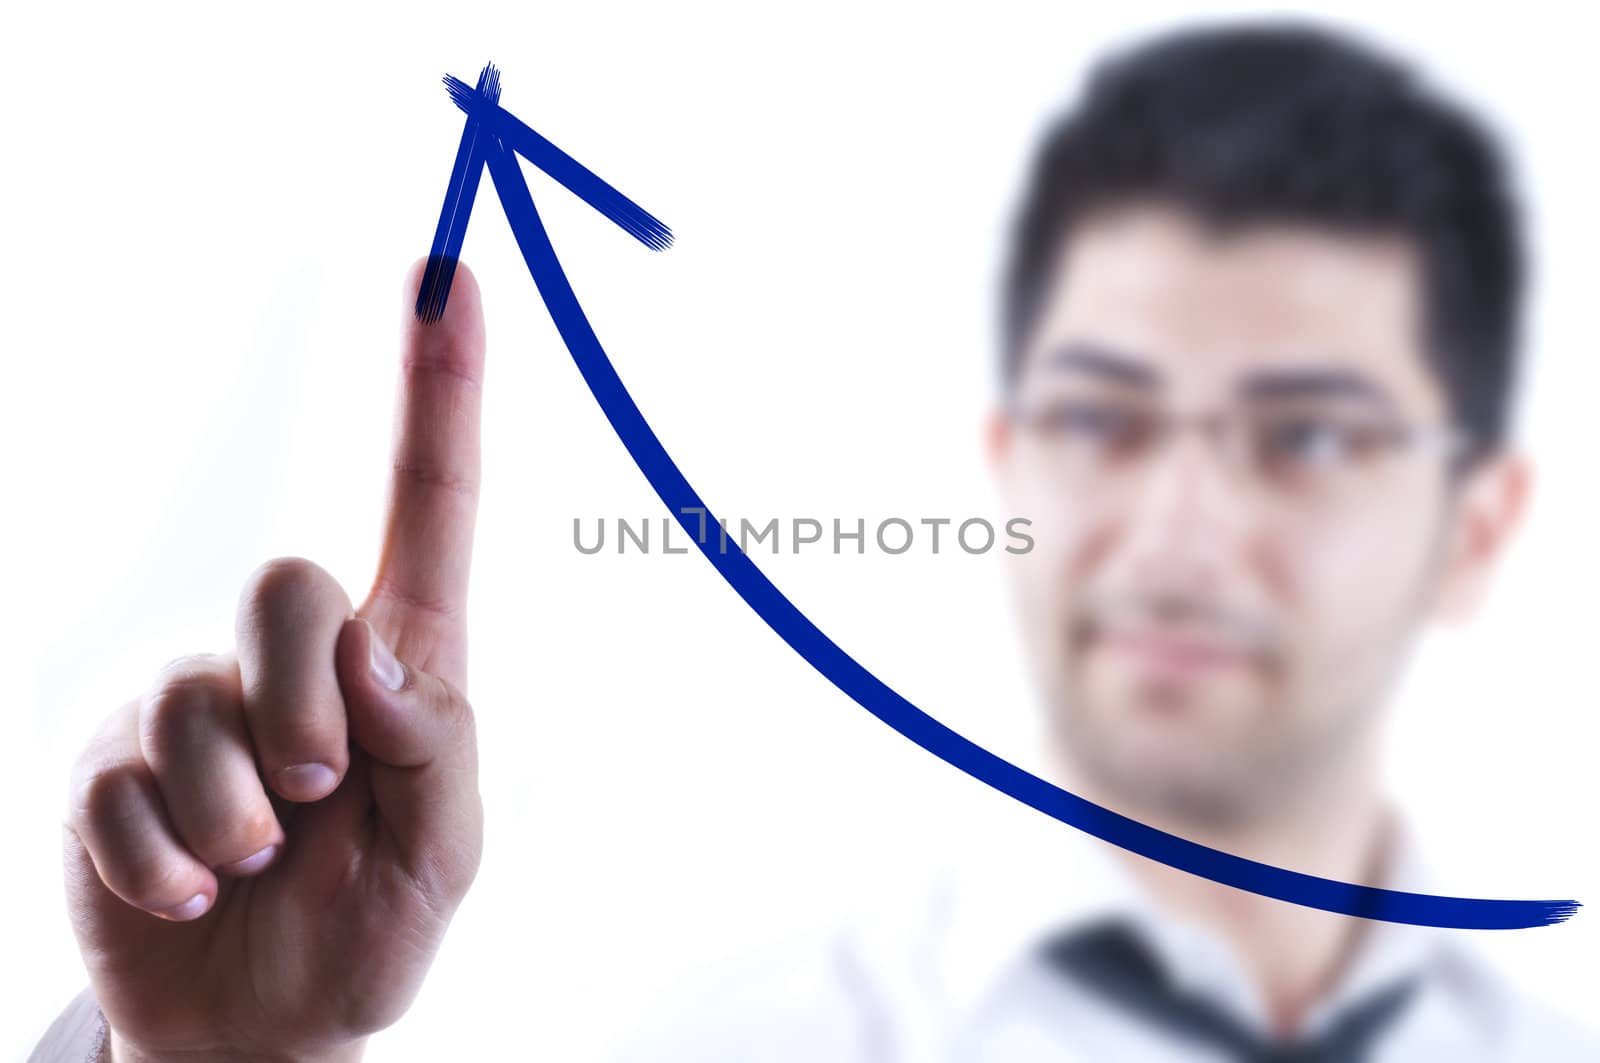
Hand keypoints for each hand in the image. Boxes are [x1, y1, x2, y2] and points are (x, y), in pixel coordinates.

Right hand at [62, 259, 487, 1061]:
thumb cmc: (373, 918)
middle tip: (322, 793)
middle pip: (292, 585)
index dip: (441, 395)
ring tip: (257, 864)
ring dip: (240, 815)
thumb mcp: (446, 846)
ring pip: (200, 706)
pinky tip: (190, 892)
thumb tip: (371, 645)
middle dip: (305, 704)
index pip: (428, 506)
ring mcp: (190, 706)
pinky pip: (124, 791)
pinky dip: (168, 865)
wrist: (265, 1029)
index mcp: (398, 659)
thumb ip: (435, 740)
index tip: (450, 283)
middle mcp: (290, 658)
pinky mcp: (109, 769)